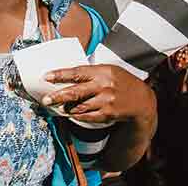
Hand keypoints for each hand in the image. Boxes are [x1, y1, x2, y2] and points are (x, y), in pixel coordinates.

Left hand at [42, 65, 156, 125]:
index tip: (46, 76)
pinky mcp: (107, 113)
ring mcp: (106, 101)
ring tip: (57, 108)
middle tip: (45, 100)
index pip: (77, 72)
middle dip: (58, 96)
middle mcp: (104, 86)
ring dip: (66, 108)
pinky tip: (70, 114)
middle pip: (76, 92)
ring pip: (80, 106)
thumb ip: (92, 72)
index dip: (60, 74)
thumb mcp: (110, 70)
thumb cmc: (123, 82)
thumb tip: (68, 75)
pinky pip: (87, 116)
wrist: (142, 101)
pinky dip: (77, 116)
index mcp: (103, 71)